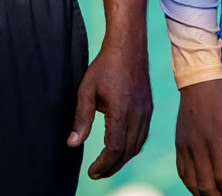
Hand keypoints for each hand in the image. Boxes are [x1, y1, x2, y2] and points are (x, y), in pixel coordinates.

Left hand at [67, 39, 152, 178]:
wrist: (128, 47)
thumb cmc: (105, 66)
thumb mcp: (87, 90)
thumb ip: (81, 119)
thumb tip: (72, 143)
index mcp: (121, 112)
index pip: (115, 149)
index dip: (103, 164)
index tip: (92, 171)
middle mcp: (137, 116)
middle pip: (127, 152)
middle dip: (111, 167)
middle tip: (96, 173)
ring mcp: (146, 113)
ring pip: (136, 146)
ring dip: (122, 160)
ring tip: (107, 165)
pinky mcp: (148, 109)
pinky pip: (142, 136)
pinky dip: (131, 148)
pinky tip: (121, 150)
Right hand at [175, 78, 221, 195]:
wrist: (197, 83)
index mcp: (214, 142)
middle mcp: (197, 148)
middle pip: (205, 185)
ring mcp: (185, 147)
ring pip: (191, 181)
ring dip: (202, 194)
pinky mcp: (179, 145)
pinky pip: (182, 171)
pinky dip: (190, 184)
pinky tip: (198, 188)